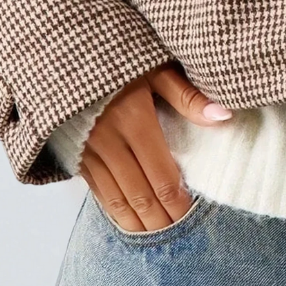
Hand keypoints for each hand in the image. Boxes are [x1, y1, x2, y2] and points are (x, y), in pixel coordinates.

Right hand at [79, 62, 232, 232]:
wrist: (62, 49)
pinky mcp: (75, 155)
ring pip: (117, 200)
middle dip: (161, 220)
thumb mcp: (155, 66)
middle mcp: (109, 142)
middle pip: (140, 195)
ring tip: (157, 237)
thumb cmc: (118, 54)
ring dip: (138, 223)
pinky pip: (97, 192)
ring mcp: (88, 152)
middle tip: (179, 236)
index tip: (191, 212)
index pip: (161, 177)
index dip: (178, 201)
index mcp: (134, 120)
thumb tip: (223, 117)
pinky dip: (114, 212)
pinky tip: (128, 221)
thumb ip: (188, 96)